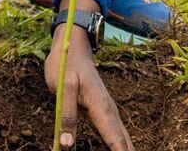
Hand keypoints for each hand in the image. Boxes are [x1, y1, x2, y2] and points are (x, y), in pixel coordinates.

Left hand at [44, 22, 131, 149]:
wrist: (72, 46)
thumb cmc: (66, 65)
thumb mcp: (63, 89)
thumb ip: (68, 116)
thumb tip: (67, 145)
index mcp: (101, 109)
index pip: (116, 141)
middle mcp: (109, 112)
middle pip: (124, 142)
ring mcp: (107, 112)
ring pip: (121, 138)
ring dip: (125, 150)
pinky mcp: (101, 112)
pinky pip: (114, 133)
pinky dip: (119, 144)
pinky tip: (119, 150)